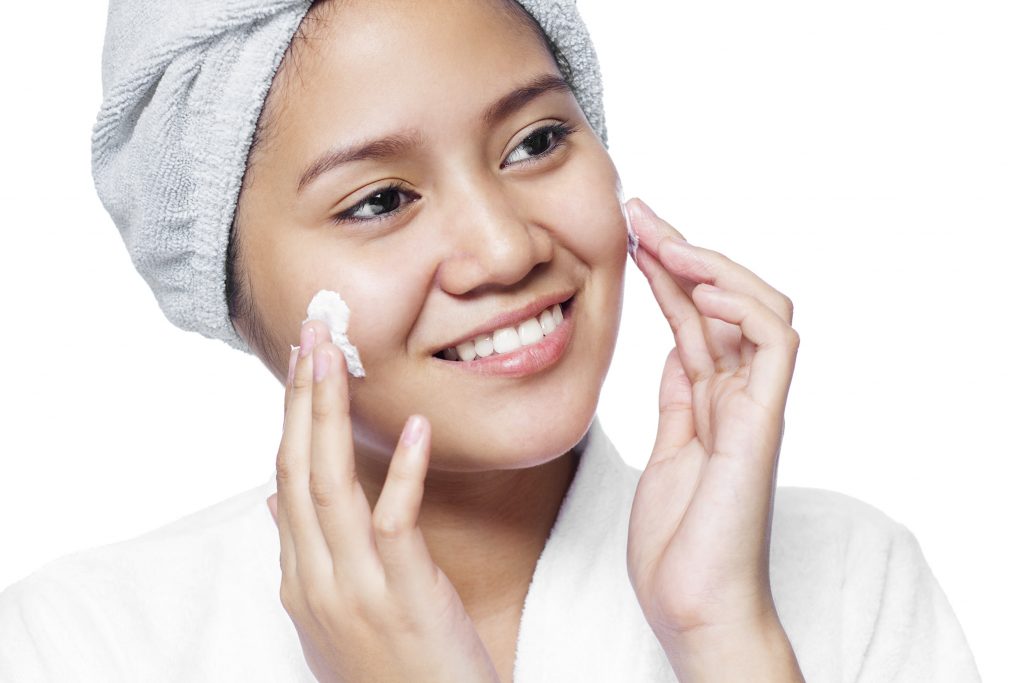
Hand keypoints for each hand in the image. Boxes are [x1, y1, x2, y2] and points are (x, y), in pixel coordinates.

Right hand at [268, 320, 498, 682]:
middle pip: (297, 470)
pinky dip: (400, 473)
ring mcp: (354, 589)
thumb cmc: (392, 668)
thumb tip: (278, 501)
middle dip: (302, 397)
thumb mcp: (334, 613)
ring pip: (329, 487)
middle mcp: (316, 579)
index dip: (293, 415)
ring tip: (335, 356)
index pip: (286, 478)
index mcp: (301, 577)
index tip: (304, 362)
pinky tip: (414, 427)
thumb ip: (306, 552)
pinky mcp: (402, 598)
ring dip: (329, 415)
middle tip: (312, 332)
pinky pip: (394, 525)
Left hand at [623, 199, 799, 641]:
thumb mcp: (665, 452)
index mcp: (710, 400)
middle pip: (722, 301)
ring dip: (713, 266)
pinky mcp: (763, 424)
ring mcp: (755, 406)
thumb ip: (677, 399)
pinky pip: (772, 347)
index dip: (664, 270)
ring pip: (758, 309)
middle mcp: (738, 395)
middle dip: (682, 250)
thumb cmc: (678, 542)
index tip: (628, 232)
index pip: (693, 315)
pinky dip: (742, 307)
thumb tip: (673, 348)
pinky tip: (700, 288)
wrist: (694, 605)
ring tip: (665, 240)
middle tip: (637, 211)